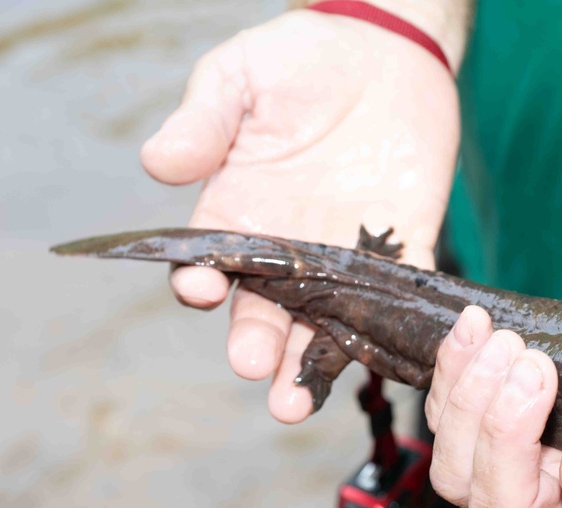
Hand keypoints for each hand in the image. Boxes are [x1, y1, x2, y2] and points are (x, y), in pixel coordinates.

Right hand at [140, 10, 458, 421]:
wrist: (385, 49)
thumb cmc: (302, 59)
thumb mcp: (240, 77)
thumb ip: (204, 120)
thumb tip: (158, 163)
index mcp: (238, 213)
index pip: (209, 264)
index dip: (199, 283)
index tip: (201, 291)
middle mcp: (287, 249)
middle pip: (264, 310)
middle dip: (257, 343)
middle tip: (254, 369)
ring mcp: (345, 256)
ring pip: (325, 323)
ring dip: (312, 364)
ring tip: (297, 405)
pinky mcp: (403, 249)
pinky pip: (399, 299)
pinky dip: (395, 331)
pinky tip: (387, 360)